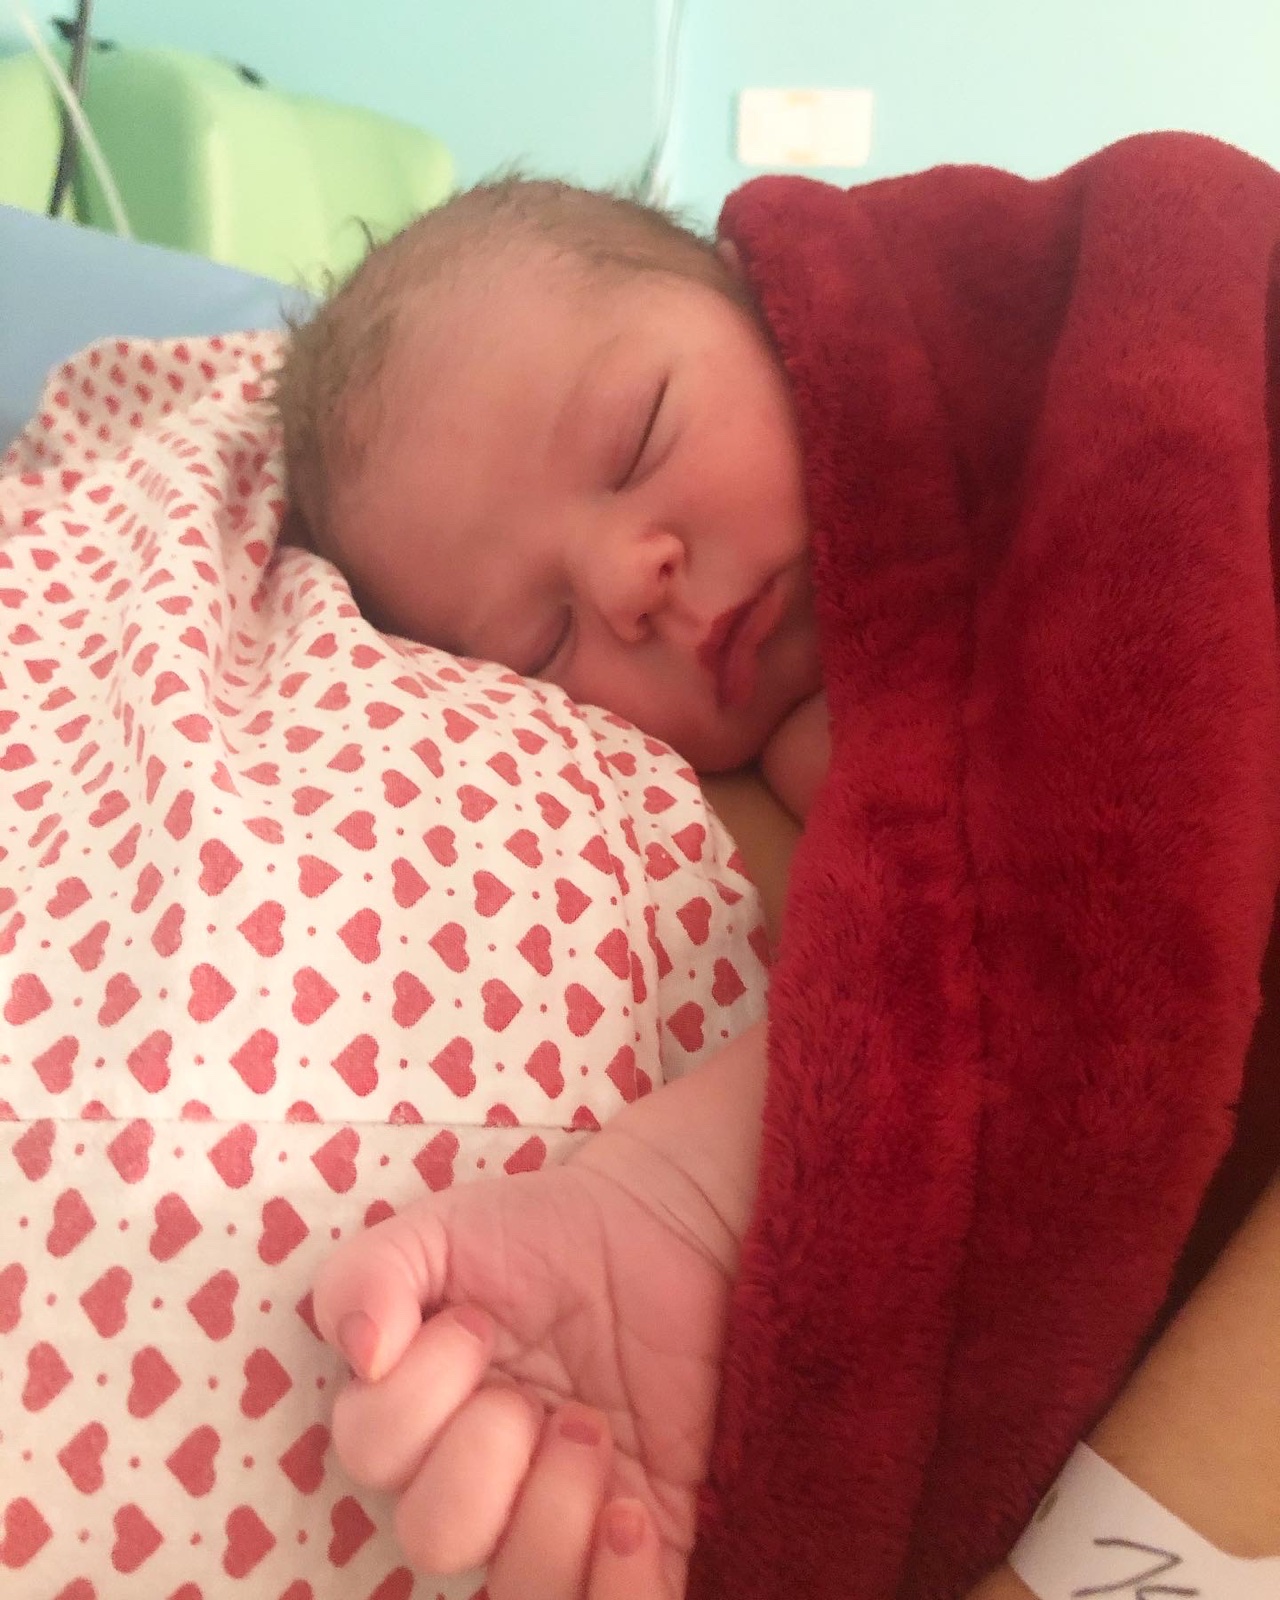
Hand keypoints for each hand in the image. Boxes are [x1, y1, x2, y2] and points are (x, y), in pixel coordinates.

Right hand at [312, 1088, 750, 1599]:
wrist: (661, 1223)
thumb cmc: (543, 1231)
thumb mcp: (443, 1228)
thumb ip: (373, 1272)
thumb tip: (363, 1354)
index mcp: (418, 1418)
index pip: (372, 1457)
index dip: (419, 1389)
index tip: (479, 1318)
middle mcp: (477, 1483)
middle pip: (433, 1537)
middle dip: (484, 1449)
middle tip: (536, 1384)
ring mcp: (559, 1516)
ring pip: (520, 1592)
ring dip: (553, 1507)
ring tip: (592, 1426)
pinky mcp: (642, 1537)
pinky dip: (621, 1589)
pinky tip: (630, 1512)